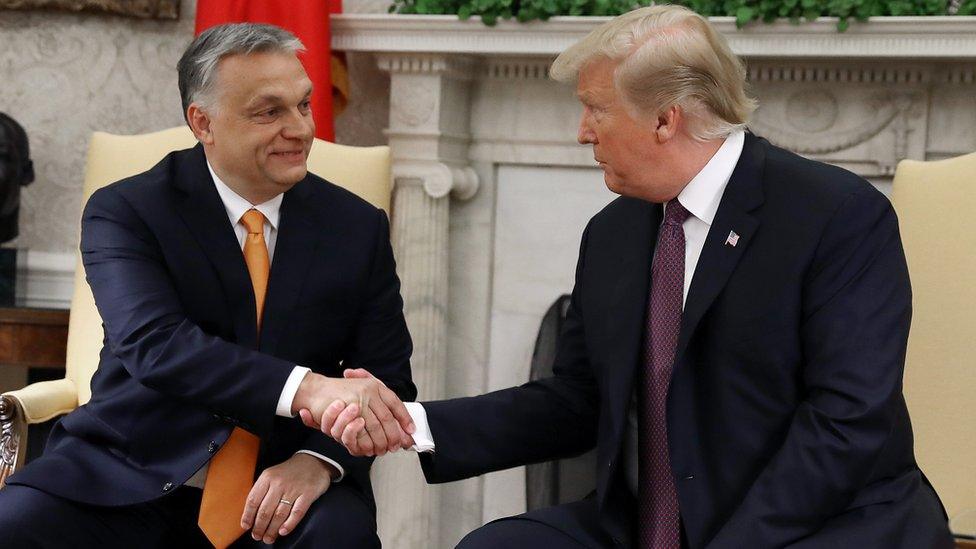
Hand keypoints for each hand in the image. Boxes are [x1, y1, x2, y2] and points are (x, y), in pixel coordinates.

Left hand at [241, 453, 334, 543]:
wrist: (314, 461)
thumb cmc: (289, 472)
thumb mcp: (272, 474)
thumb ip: (262, 490)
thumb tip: (251, 514)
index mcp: (267, 477)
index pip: (253, 500)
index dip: (247, 516)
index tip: (246, 527)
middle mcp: (279, 483)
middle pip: (265, 510)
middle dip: (259, 527)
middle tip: (257, 536)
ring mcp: (294, 488)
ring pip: (279, 514)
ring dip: (272, 530)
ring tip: (268, 538)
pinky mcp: (308, 494)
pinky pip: (297, 513)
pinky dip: (289, 524)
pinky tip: (283, 532)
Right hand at [292, 370, 414, 455]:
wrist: (316, 390)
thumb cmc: (340, 392)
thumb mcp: (361, 390)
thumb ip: (379, 404)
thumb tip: (399, 424)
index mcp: (374, 385)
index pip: (395, 403)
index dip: (404, 417)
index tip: (411, 430)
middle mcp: (369, 391)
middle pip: (387, 417)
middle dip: (394, 434)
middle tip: (397, 445)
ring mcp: (359, 400)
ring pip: (376, 426)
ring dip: (381, 441)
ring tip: (384, 449)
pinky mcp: (347, 411)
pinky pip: (362, 431)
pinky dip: (366, 441)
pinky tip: (370, 448)